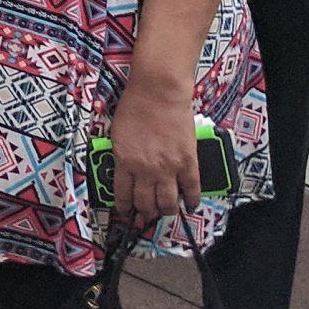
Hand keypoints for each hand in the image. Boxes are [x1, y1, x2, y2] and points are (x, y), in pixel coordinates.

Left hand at [107, 80, 200, 234]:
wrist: (158, 92)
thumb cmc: (136, 106)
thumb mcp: (117, 134)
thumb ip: (122, 155)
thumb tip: (125, 169)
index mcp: (124, 162)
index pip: (122, 195)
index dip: (124, 208)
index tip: (126, 212)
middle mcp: (145, 169)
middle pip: (145, 202)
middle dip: (145, 213)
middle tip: (147, 215)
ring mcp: (168, 168)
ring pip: (168, 202)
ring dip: (166, 211)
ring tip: (166, 212)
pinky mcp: (188, 162)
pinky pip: (192, 189)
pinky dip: (191, 200)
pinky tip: (189, 205)